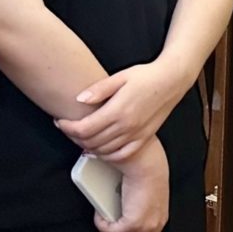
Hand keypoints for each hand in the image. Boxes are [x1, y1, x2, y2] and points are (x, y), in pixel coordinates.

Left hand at [57, 61, 189, 161]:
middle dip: (74, 137)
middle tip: (68, 128)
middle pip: (91, 142)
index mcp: (118, 110)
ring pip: (104, 150)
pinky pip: (122, 154)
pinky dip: (107, 155)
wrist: (172, 80)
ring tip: (81, 136)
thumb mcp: (120, 76)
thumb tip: (79, 99)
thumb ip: (99, 89)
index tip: (60, 121)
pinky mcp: (144, 138)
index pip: (83, 128)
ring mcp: (136, 134)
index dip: (67, 127)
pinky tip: (100, 149)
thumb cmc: (146, 76)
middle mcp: (127, 126)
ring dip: (88, 146)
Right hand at [97, 138, 169, 231]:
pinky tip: (101, 214)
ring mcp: (147, 225)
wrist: (146, 162)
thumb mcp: (141, 195)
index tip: (115, 227)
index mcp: (158, 219)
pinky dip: (102, 225)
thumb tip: (116, 211)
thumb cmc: (144, 171)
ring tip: (103, 218)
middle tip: (107, 226)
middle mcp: (156, 225)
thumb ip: (132, 207)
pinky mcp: (135, 222)